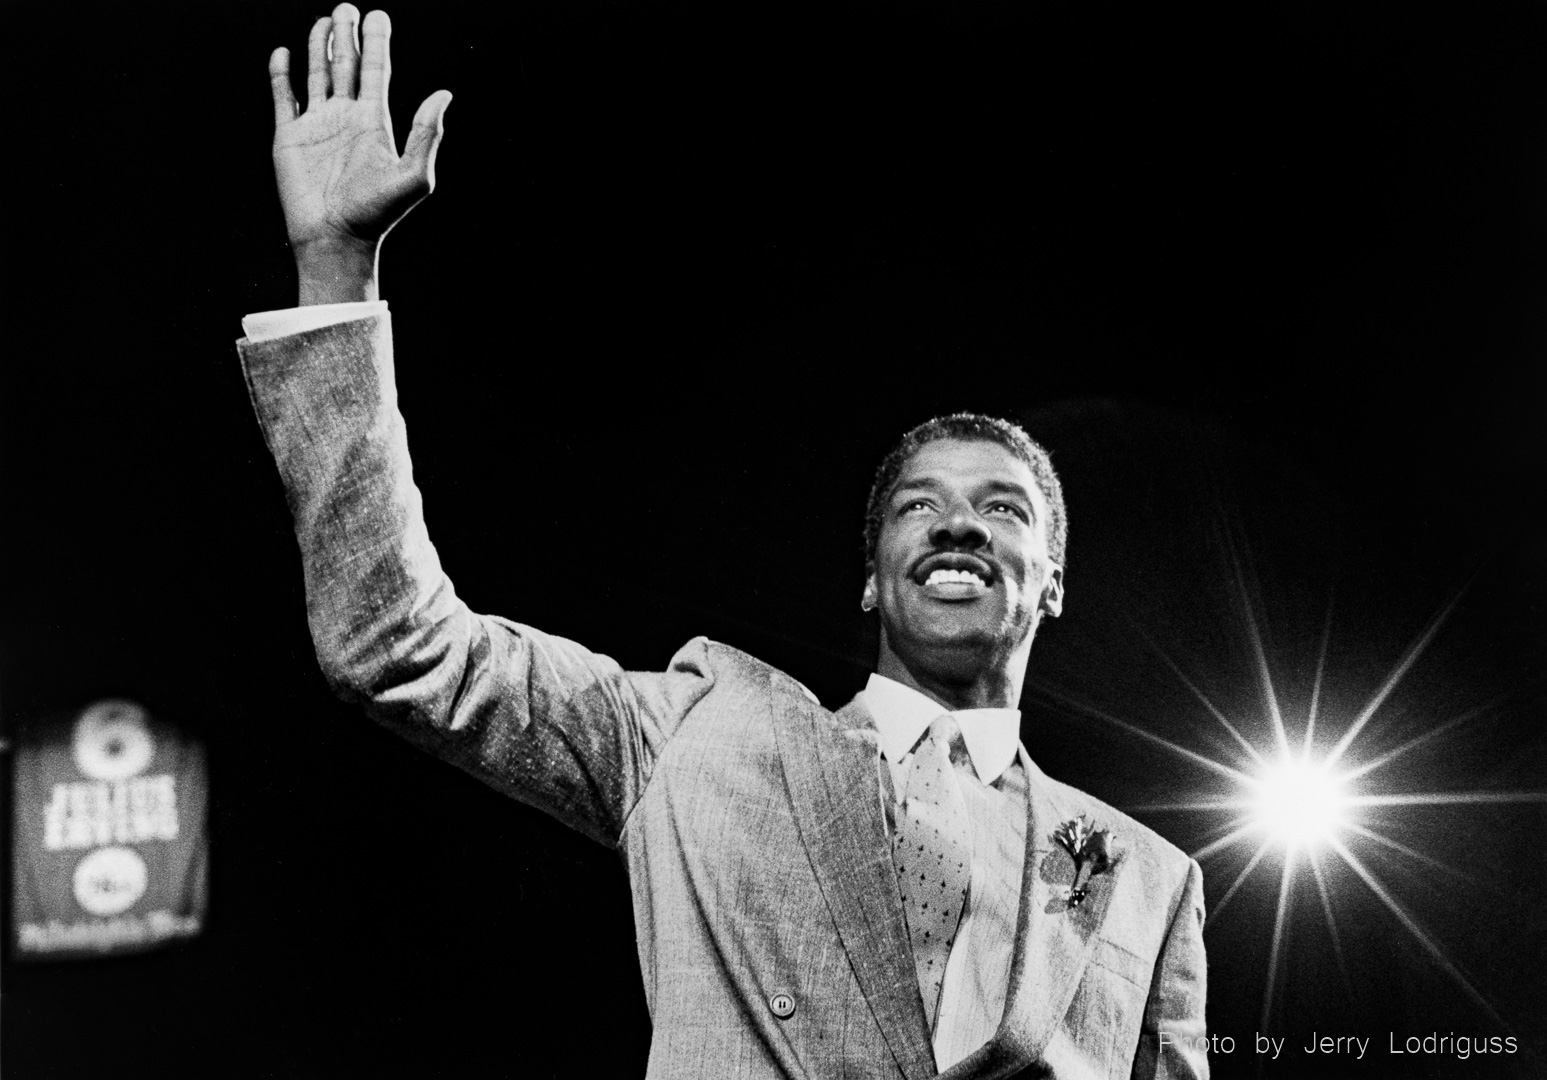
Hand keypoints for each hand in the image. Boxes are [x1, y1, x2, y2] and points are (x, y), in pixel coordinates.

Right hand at [268, 5, 450, 302]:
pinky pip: (284, 97)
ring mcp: (317, 125)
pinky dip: (282, 74)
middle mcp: (346, 118)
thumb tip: (444, 95)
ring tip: (324, 20)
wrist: (336, 239)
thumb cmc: (376, 214)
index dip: (377, 42)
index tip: (377, 14)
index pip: (377, 71)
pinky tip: (284, 52)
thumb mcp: (414, 176)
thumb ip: (427, 134)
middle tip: (347, 6)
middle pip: (347, 65)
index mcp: (375, 122)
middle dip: (347, 36)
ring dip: (320, 47)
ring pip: (317, 74)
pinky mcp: (289, 137)